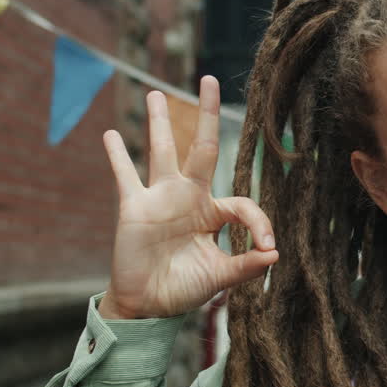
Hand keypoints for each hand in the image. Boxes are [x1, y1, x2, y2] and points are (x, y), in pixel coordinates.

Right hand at [96, 76, 277, 319]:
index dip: (258, 221)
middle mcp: (189, 198)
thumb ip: (245, 266)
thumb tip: (275, 254)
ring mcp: (161, 199)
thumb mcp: (219, 278)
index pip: (242, 203)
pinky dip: (117, 157)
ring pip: (162, 151)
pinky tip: (111, 134)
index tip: (267, 245)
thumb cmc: (184, 289)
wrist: (148, 306)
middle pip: (202, 149)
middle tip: (210, 80)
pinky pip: (125, 176)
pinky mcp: (134, 207)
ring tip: (156, 94)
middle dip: (207, 115)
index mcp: (213, 215)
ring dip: (160, 123)